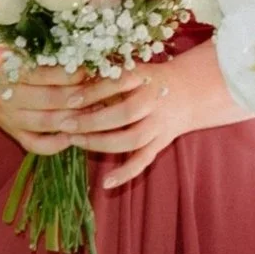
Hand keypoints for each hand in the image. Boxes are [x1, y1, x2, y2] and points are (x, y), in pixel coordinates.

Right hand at [0, 51, 142, 154]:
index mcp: (8, 69)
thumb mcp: (18, 46)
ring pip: (47, 123)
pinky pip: (36, 145)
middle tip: (105, 90)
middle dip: (82, 96)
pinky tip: (76, 135)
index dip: (72, 74)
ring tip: (99, 110)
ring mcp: (9, 118)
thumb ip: (44, 50)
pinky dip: (57, 144)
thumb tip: (82, 49)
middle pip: (51, 100)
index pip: (45, 75)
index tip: (92, 69)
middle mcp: (7, 96)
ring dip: (76, 119)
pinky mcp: (12, 133)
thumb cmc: (6, 57)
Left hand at [77, 42, 248, 191]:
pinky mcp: (161, 142)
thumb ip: (106, 78)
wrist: (187, 92)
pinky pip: (144, 161)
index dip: (93, 92)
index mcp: (146, 78)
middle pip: (125, 114)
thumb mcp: (132, 70)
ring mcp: (160, 124)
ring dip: (102, 143)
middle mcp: (155, 101)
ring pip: (133, 139)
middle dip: (93, 121)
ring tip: (76, 142)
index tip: (69, 99)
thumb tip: (70, 91)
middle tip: (67, 124)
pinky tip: (106, 182)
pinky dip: (126, 173)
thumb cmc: (148, 79)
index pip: (118, 83)